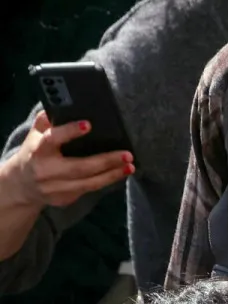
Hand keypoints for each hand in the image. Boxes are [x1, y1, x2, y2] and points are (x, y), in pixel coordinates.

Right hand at [0, 112, 132, 211]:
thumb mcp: (35, 135)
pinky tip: (120, 174)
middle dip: (105, 161)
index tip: (88, 125)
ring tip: (130, 166)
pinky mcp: (63, 199)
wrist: (21, 184)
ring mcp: (54, 188)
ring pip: (88, 183)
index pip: (52, 139)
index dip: (69, 132)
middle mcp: (46, 171)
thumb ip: (47, 120)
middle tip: (127, 154)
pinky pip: (88, 189)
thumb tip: (63, 104)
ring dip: (112, 175)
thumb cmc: (34, 152)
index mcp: (38, 150)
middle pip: (78, 167)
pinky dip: (106, 181)